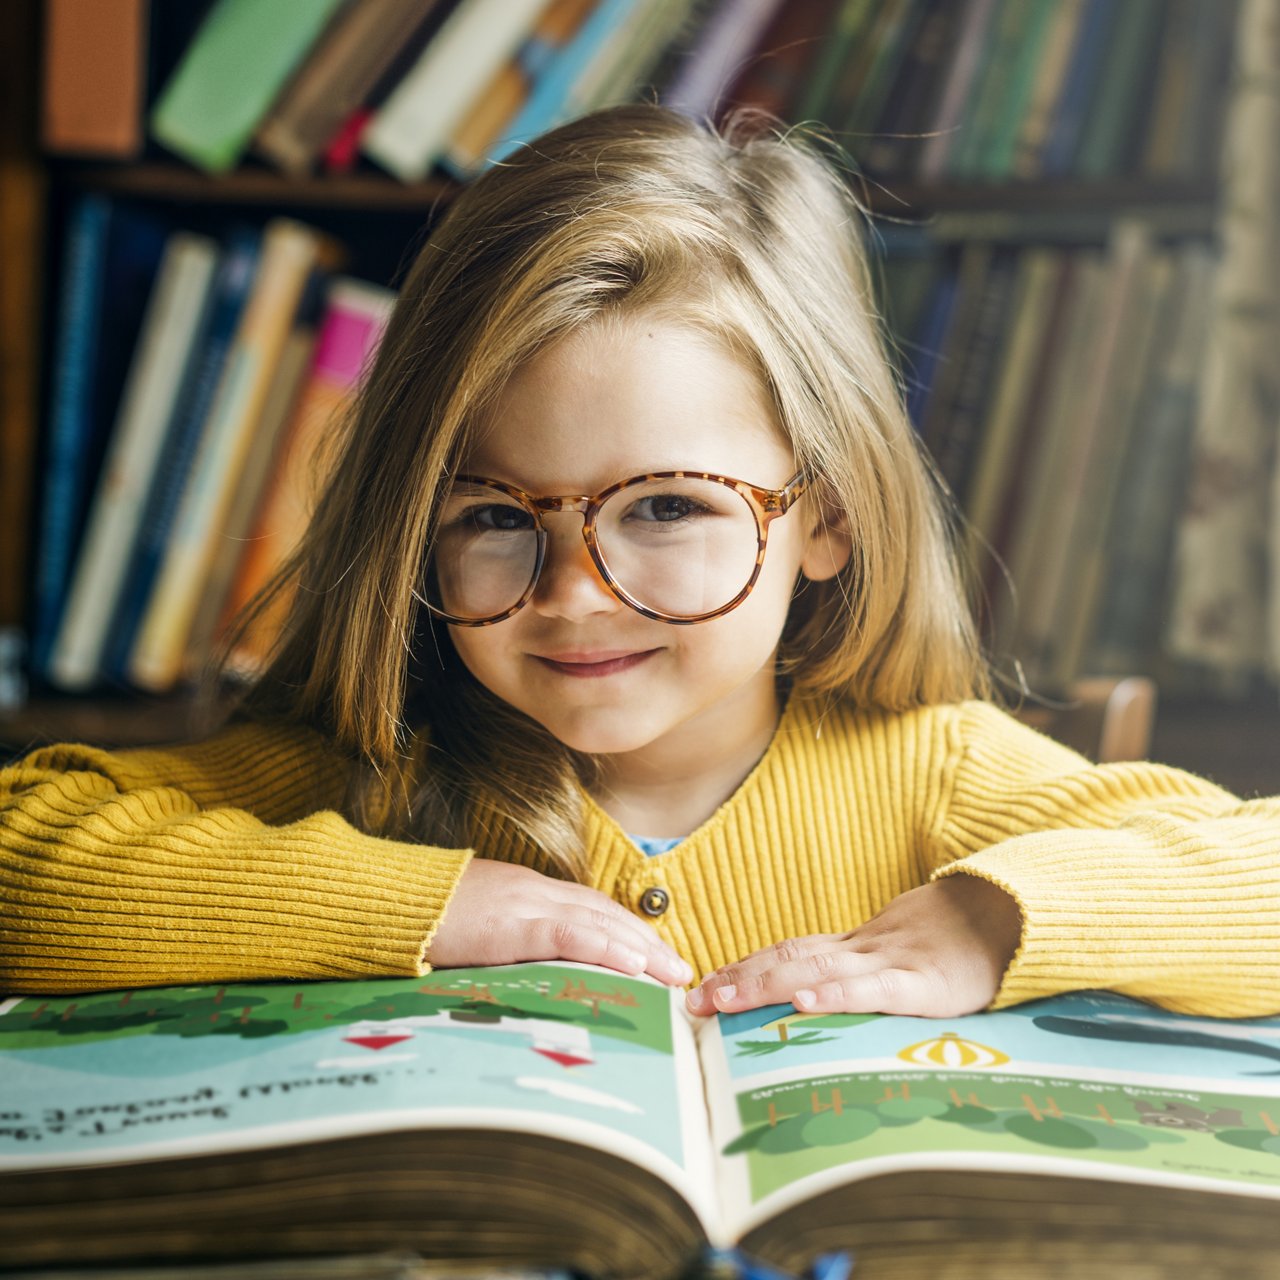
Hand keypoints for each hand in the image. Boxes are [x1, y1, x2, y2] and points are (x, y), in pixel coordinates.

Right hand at [427, 858, 692, 985]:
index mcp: (526, 893)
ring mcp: (524, 904)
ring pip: (597, 923)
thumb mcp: (471, 929)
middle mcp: (534, 892)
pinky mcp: (510, 924)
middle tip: (681, 970)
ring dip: (641, 949)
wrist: (384, 900)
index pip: (589, 910)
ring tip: (672, 973)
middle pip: (604, 915)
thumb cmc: (419, 920)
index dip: (626, 932)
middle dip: (647, 942)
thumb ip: (502, 944)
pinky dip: (605, 948)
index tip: (656, 955)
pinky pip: (567, 935)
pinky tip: (633, 964)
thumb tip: (526, 977)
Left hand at [685, 875, 1021, 1017]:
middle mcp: (862, 950)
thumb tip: (815, 997)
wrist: (1013, 916)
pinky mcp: (925, 983)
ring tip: (724, 1000)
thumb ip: (862, 976)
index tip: (701, 985)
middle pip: (787, 959)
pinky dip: (837, 994)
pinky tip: (806, 1002)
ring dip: (765, 986)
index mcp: (855, 947)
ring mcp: (891, 963)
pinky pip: (875, 989)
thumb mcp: (902, 958)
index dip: (742, 967)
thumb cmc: (956, 945)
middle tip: (692, 1002)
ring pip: (816, 970)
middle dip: (737, 980)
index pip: (786, 952)